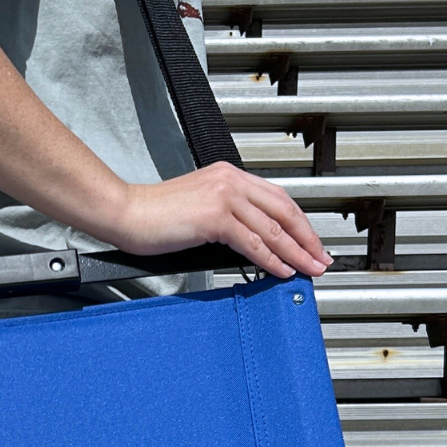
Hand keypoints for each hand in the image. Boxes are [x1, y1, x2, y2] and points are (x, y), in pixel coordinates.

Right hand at [106, 161, 332, 277]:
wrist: (126, 213)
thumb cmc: (152, 215)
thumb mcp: (197, 207)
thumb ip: (226, 217)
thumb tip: (251, 243)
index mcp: (228, 176)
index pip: (277, 199)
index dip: (299, 223)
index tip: (310, 242)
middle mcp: (230, 181)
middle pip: (284, 212)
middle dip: (307, 239)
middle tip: (321, 258)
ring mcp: (223, 197)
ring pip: (272, 229)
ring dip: (296, 252)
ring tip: (309, 269)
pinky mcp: (214, 218)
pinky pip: (253, 243)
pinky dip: (271, 259)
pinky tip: (281, 270)